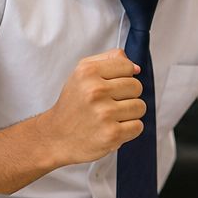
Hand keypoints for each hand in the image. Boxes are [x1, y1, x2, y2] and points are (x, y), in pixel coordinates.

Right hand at [32, 50, 145, 166]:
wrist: (56, 137)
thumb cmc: (73, 105)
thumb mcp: (82, 74)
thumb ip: (108, 61)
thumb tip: (136, 67)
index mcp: (87, 72)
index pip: (127, 66)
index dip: (123, 76)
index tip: (111, 86)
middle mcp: (95, 91)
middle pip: (136, 86)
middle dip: (127, 95)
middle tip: (110, 103)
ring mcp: (104, 113)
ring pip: (140, 106)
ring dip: (130, 113)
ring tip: (111, 116)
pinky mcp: (112, 133)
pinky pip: (138, 126)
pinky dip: (129, 129)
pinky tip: (113, 128)